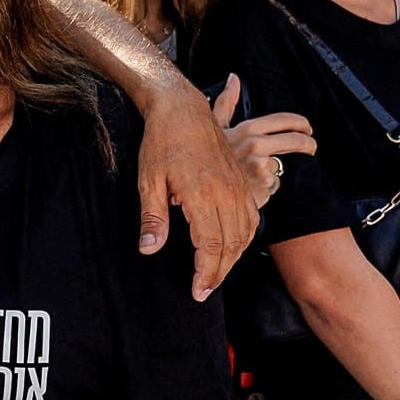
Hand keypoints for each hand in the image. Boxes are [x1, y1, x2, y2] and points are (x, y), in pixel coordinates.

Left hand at [140, 82, 258, 300]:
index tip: (197, 291)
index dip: (205, 273)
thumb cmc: (161, 142)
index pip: (210, 246)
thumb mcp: (148, 180)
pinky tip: (231, 248)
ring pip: (245, 234)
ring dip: (232, 259)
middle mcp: (226, 192)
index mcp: (202, 194)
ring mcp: (237, 186)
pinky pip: (251, 217)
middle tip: (204, 290)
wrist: (182, 108)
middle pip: (230, 245)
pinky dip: (244, 239)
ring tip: (215, 275)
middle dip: (218, 273)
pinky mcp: (241, 181)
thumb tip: (149, 250)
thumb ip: (152, 218)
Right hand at [210, 74, 313, 211]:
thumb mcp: (216, 129)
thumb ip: (226, 103)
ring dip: (277, 171)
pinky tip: (254, 188)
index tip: (307, 128)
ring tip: (259, 175)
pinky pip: (277, 183)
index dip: (300, 123)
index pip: (283, 120)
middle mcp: (254, 144)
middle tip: (311, 148)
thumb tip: (234, 78)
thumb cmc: (209, 159)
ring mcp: (260, 165)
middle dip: (308, 144)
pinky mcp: (264, 184)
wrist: (202, 193)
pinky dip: (269, 187)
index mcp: (246, 129)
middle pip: (295, 140)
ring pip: (283, 164)